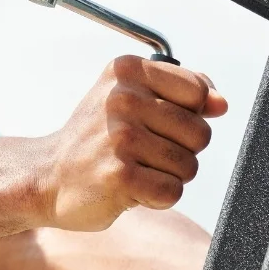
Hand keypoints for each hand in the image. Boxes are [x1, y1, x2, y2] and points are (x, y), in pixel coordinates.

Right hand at [43, 55, 227, 230]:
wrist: (47, 175)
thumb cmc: (94, 137)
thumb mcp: (128, 96)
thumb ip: (180, 91)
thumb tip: (221, 103)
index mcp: (125, 71)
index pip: (198, 91)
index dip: (188, 113)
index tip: (155, 121)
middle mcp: (121, 99)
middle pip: (200, 132)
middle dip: (180, 150)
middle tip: (142, 150)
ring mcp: (120, 138)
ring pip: (189, 166)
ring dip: (167, 176)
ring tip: (133, 168)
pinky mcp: (120, 176)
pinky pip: (172, 192)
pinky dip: (156, 198)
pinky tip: (129, 187)